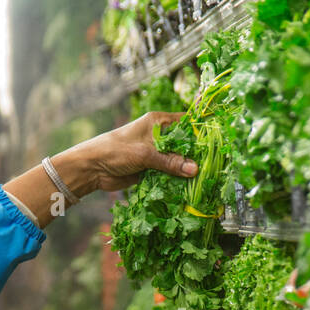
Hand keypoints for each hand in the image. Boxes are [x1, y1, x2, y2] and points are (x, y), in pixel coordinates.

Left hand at [56, 112, 199, 194]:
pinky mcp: (152, 168)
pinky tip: (189, 187)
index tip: (216, 141)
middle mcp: (159, 135)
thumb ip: (170, 162)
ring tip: (205, 179)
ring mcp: (156, 153)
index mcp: (158, 122)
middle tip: (213, 165)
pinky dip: (177, 180)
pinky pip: (169, 174)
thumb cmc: (115, 151)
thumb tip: (194, 169)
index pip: (186, 122)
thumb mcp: (145, 154)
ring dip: (186, 170)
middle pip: (184, 144)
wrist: (92, 168)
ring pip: (178, 161)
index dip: (201, 130)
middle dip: (196, 155)